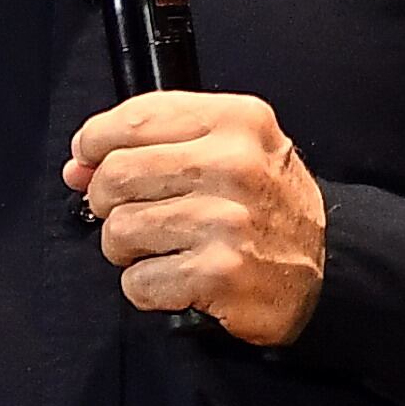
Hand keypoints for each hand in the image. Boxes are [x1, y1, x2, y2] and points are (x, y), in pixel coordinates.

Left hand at [63, 91, 327, 342]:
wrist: (329, 269)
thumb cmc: (264, 205)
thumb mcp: (227, 149)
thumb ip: (151, 144)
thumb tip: (75, 166)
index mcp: (236, 120)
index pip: (135, 117)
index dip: (95, 142)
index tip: (87, 160)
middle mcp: (234, 164)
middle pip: (115, 175)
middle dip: (108, 202)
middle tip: (135, 213)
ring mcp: (227, 221)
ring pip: (118, 230)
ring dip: (129, 249)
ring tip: (166, 248)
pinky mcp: (220, 273)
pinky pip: (138, 281)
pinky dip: (148, 288)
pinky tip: (181, 279)